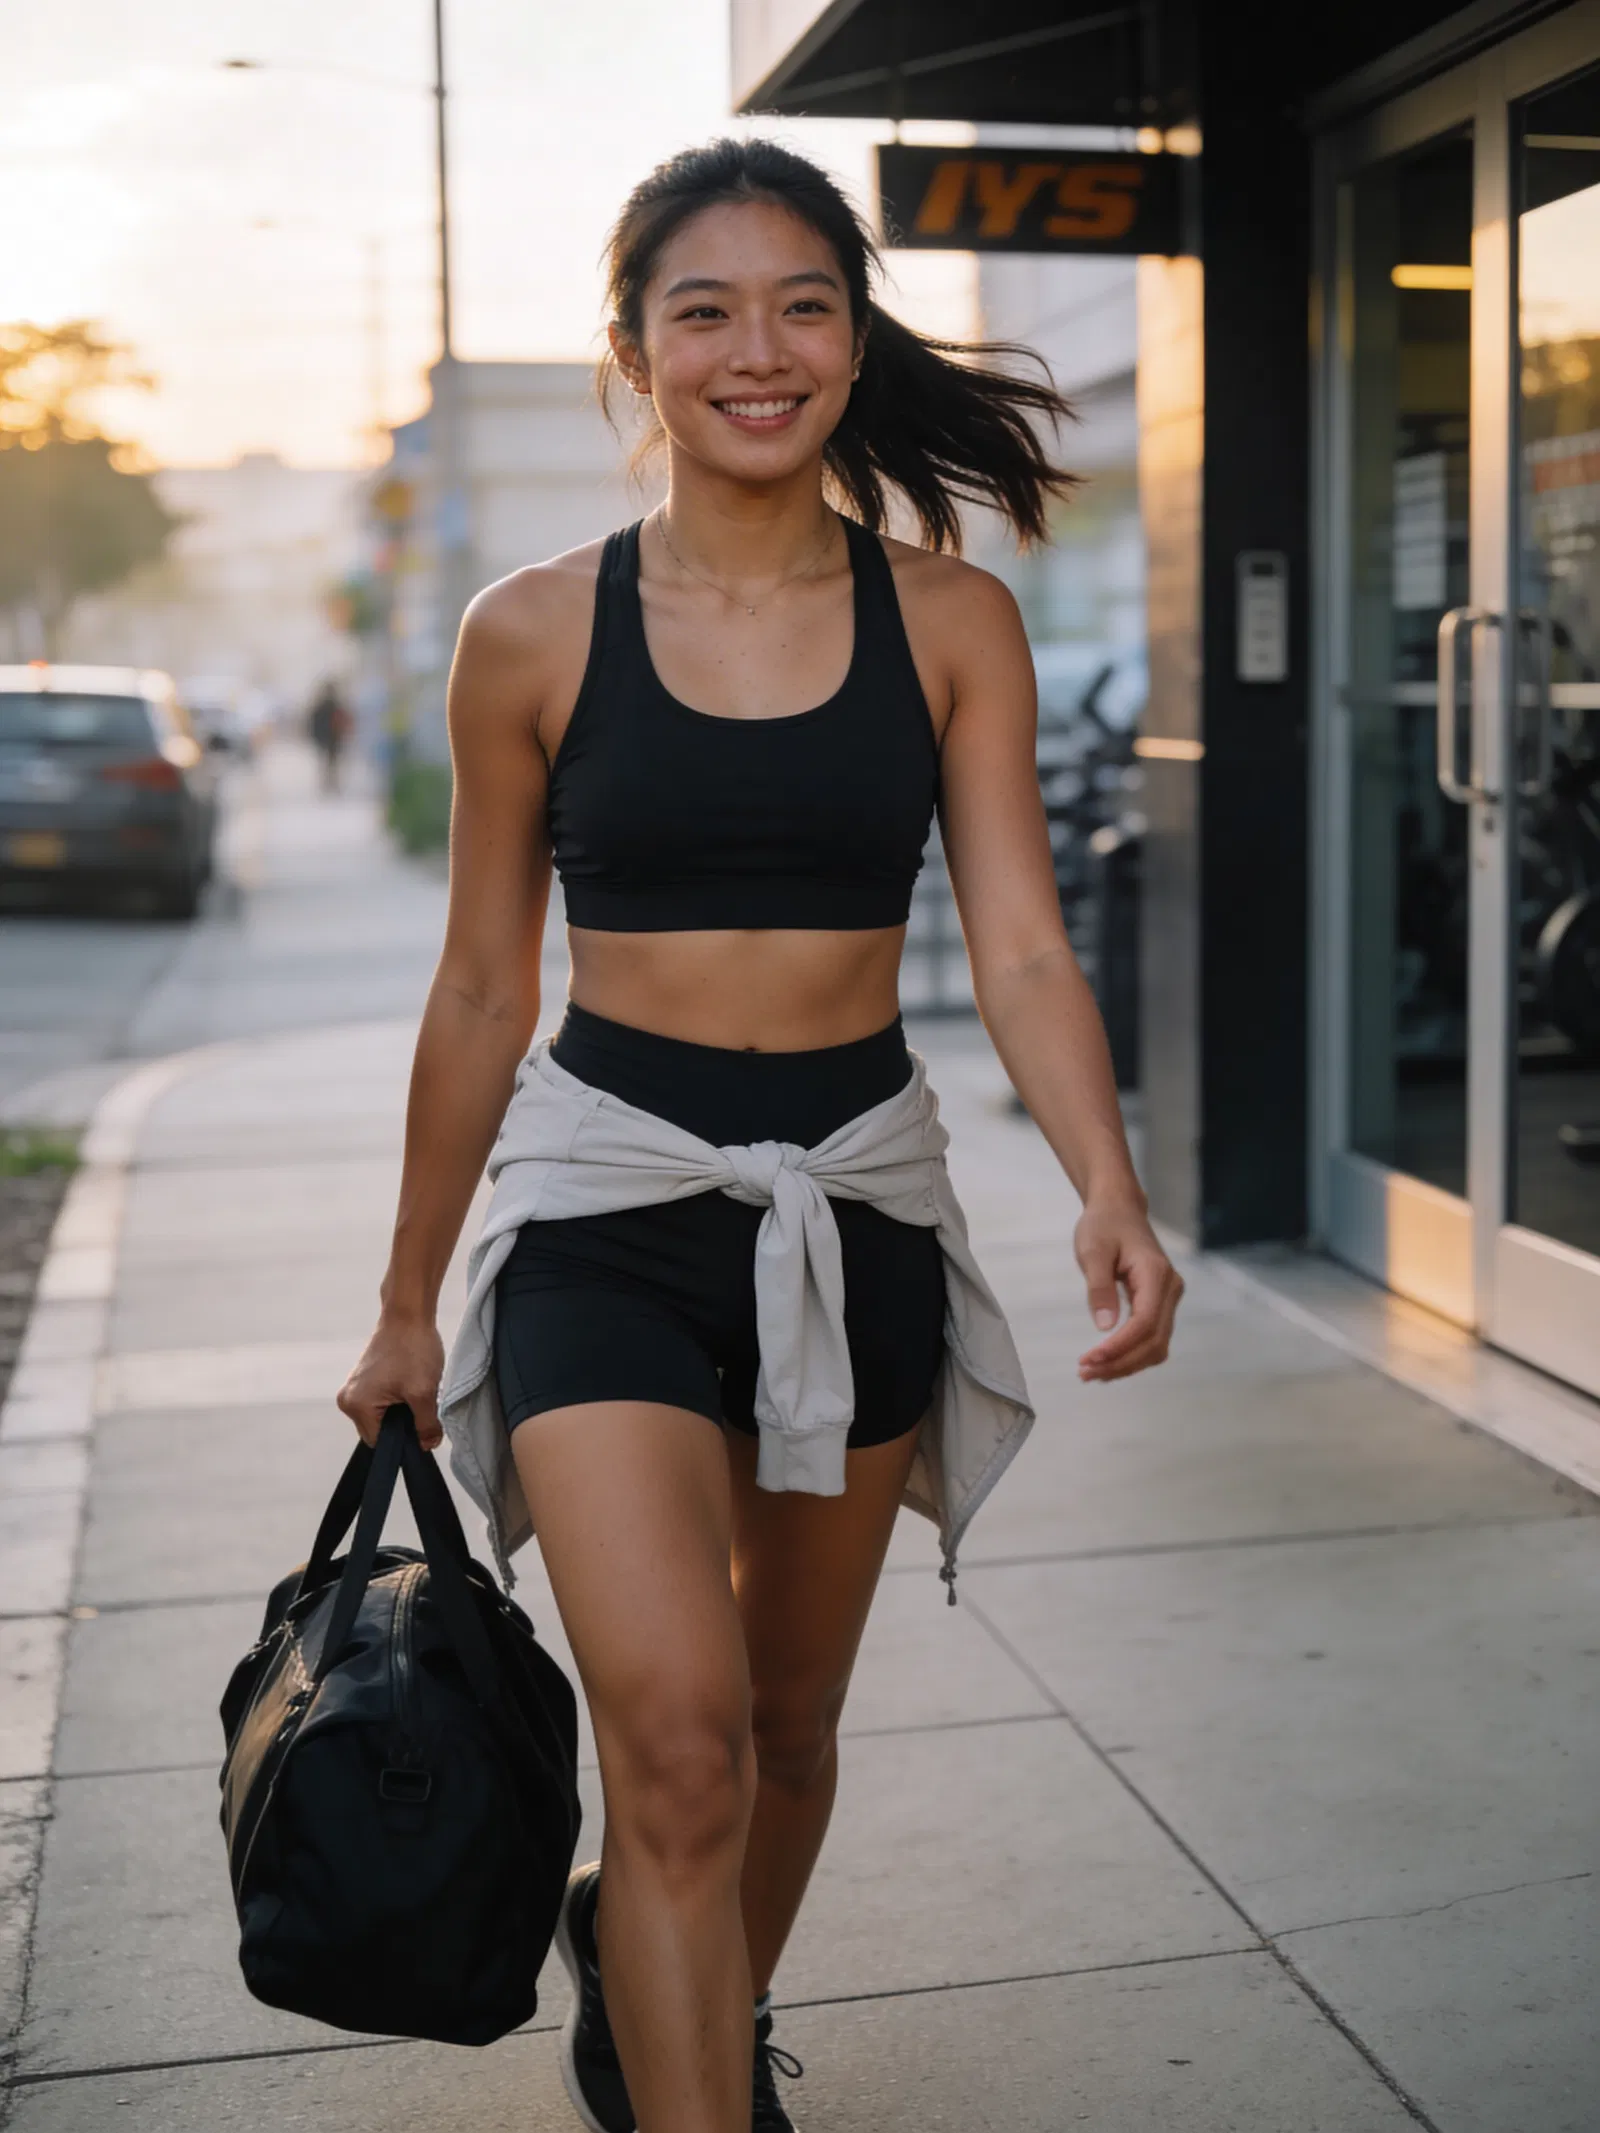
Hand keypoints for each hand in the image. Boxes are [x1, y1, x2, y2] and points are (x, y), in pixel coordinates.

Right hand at [337, 1313, 445, 1448]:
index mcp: (356, 1406)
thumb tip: (427, 1445)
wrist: (408, 1313)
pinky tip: (410, 1385)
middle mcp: (347, 1399)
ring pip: (381, 1417)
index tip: (422, 1428)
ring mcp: (354, 1388)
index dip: (403, 1440)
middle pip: (378, 1431)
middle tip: (421, 1406)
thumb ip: (426, 1425)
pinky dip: (397, 1400)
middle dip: (402, 1425)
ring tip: (416, 1392)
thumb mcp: (424, 1392)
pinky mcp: (363, 1380)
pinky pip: (379, 1403)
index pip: (379, 1443)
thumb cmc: (413, 1348)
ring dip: (401, 1412)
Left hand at [1073, 1200, 1183, 1382]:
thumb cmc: (1104, 1225)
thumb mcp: (1093, 1251)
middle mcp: (1170, 1289)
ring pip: (1156, 1345)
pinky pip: (1151, 1338)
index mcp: (1156, 1274)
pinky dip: (1131, 1355)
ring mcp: (1168, 1298)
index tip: (1090, 1359)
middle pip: (1154, 1341)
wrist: (1119, 1209)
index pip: (1144, 1322)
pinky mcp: (1160, 1304)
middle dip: (1120, 1362)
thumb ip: (1099, 1288)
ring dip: (1126, 1364)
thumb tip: (1105, 1327)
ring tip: (1092, 1373)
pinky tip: (1106, 1363)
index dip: (1119, 1347)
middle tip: (1085, 1373)